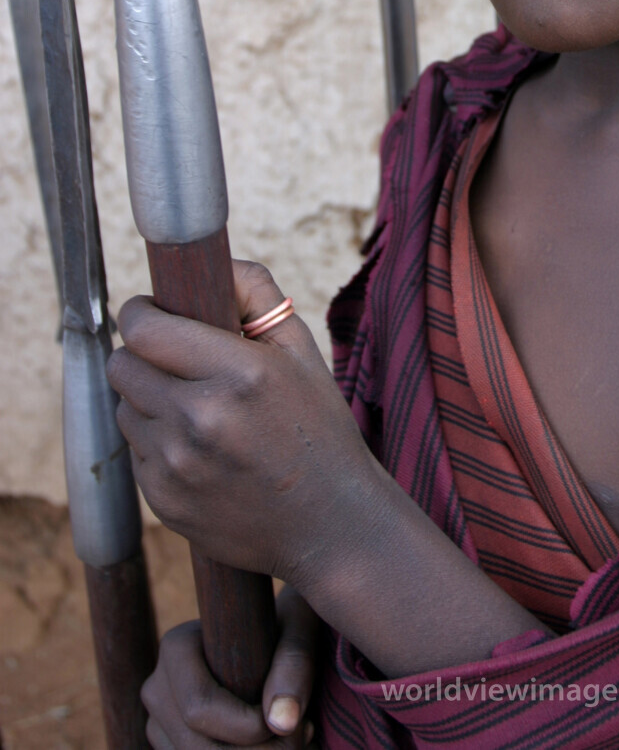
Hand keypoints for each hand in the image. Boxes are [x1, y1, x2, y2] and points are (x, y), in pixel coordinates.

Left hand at [107, 260, 378, 589]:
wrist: (330, 524)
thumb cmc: (319, 427)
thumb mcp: (302, 349)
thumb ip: (256, 292)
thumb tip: (212, 261)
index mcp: (239, 373)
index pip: (145, 328)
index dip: (140, 311)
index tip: (151, 310)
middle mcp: (201, 419)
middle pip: (122, 364)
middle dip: (142, 352)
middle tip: (172, 357)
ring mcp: (177, 466)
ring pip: (125, 406)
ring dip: (148, 398)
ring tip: (193, 406)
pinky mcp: (162, 501)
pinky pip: (135, 451)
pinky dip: (157, 442)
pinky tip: (199, 448)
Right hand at [143, 586, 317, 746]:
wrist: (275, 637)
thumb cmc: (289, 624)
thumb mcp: (300, 626)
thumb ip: (295, 664)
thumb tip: (281, 722)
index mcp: (177, 648)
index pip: (200, 707)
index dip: (250, 730)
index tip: (296, 727)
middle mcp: (158, 687)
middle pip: (195, 748)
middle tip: (303, 741)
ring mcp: (158, 722)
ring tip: (296, 742)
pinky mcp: (171, 745)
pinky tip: (273, 746)